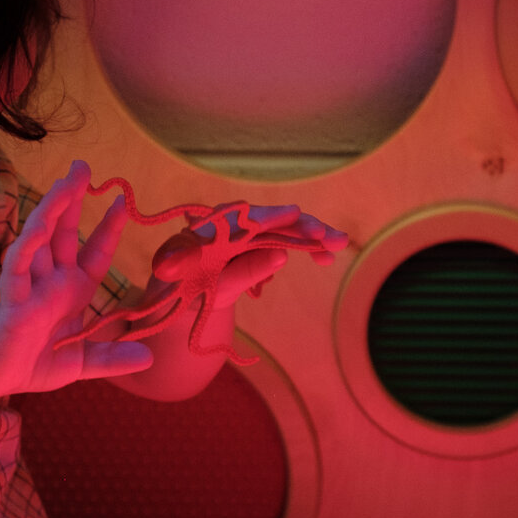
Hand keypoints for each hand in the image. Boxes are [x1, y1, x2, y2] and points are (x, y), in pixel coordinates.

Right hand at [0, 160, 152, 398]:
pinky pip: (17, 268)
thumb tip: (148, 359)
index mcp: (72, 290)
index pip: (94, 252)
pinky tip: (39, 224)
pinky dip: (27, 246)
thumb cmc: (30, 365)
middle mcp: (52, 281)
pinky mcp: (10, 300)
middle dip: (72, 198)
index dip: (108, 228)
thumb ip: (112, 358)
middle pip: (63, 231)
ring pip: (40, 239)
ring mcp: (31, 286)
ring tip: (65, 181)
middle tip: (81, 166)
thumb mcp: (82, 364)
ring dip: (51, 209)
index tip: (124, 202)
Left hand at [151, 204, 348, 309]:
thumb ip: (244, 273)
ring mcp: (243, 233)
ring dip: (310, 237)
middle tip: (333, 239)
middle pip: (270, 220)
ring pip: (281, 229)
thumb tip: (281, 255)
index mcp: (211, 231)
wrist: (179, 302)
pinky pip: (281, 240)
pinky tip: (323, 258)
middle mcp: (229, 224)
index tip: (295, 214)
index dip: (271, 216)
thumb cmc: (187, 295)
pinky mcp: (253, 242)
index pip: (245, 218)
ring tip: (337, 248)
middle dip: (303, 227)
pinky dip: (301, 247)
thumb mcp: (215, 290)